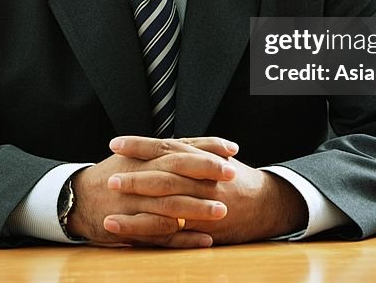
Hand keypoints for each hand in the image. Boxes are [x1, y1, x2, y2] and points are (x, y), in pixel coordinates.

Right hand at [69, 136, 238, 247]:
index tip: (232, 151)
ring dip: (197, 208)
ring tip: (222, 211)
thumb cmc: (114, 175)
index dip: (205, 149)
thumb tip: (201, 146)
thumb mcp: (135, 157)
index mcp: (143, 158)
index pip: (178, 149)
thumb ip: (166, 151)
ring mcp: (134, 204)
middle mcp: (139, 178)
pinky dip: (183, 239)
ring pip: (169, 205)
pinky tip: (205, 240)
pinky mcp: (131, 228)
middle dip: (205, 174)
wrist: (76, 198)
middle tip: (232, 176)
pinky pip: (160, 235)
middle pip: (175, 173)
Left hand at [108, 136, 308, 244]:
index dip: (141, 145)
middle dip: (135, 177)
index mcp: (201, 160)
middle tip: (110, 177)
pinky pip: (170, 233)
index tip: (116, 143)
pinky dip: (144, 232)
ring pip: (165, 207)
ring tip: (108, 209)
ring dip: (134, 209)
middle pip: (164, 177)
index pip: (167, 149)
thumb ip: (192, 148)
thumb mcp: (216, 157)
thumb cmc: (237, 180)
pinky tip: (122, 231)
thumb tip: (164, 141)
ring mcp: (202, 208)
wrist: (267, 205)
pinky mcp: (201, 231)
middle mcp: (201, 182)